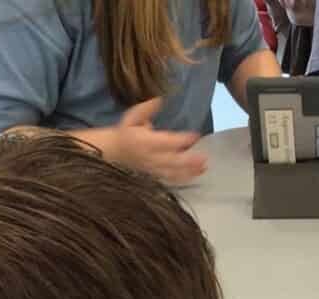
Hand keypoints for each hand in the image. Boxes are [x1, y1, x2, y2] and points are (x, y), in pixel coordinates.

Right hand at [92, 99, 208, 184]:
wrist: (113, 150)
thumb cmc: (125, 131)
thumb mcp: (132, 116)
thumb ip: (147, 109)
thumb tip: (161, 99)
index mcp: (145, 141)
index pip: (166, 141)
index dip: (182, 139)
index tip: (196, 135)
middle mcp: (150, 157)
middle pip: (173, 161)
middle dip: (189, 160)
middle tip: (205, 157)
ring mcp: (153, 168)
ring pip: (173, 172)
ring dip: (189, 171)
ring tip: (204, 167)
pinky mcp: (154, 174)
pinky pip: (170, 178)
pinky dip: (183, 178)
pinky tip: (195, 175)